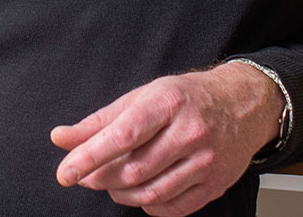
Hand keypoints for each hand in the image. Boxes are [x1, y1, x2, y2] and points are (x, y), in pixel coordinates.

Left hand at [50, 63, 282, 215]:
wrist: (241, 104)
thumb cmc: (184, 98)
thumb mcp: (140, 97)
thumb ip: (98, 121)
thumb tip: (61, 138)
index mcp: (166, 104)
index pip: (121, 136)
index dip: (89, 157)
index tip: (65, 172)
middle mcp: (189, 133)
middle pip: (135, 169)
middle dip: (101, 178)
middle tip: (84, 176)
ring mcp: (207, 161)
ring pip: (153, 192)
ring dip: (121, 194)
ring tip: (109, 184)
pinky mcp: (217, 184)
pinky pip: (175, 207)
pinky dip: (149, 205)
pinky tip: (139, 193)